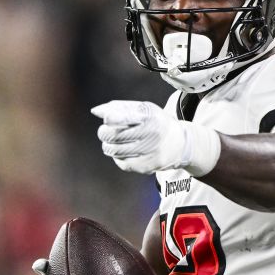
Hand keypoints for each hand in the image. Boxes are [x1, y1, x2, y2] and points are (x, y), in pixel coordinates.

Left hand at [91, 100, 221, 175]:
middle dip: (104, 132)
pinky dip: (118, 156)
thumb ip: (119, 107)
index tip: (106, 119)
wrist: (179, 144)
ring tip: (113, 141)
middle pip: (113, 136)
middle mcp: (150, 135)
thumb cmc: (155, 122)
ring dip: (108, 145)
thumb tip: (95, 111)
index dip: (110, 119)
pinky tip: (124, 151)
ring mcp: (148, 152)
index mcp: (149, 116)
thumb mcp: (143, 109)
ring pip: (113, 150)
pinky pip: (120, 162)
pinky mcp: (145, 167)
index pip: (124, 118)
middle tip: (105, 131)